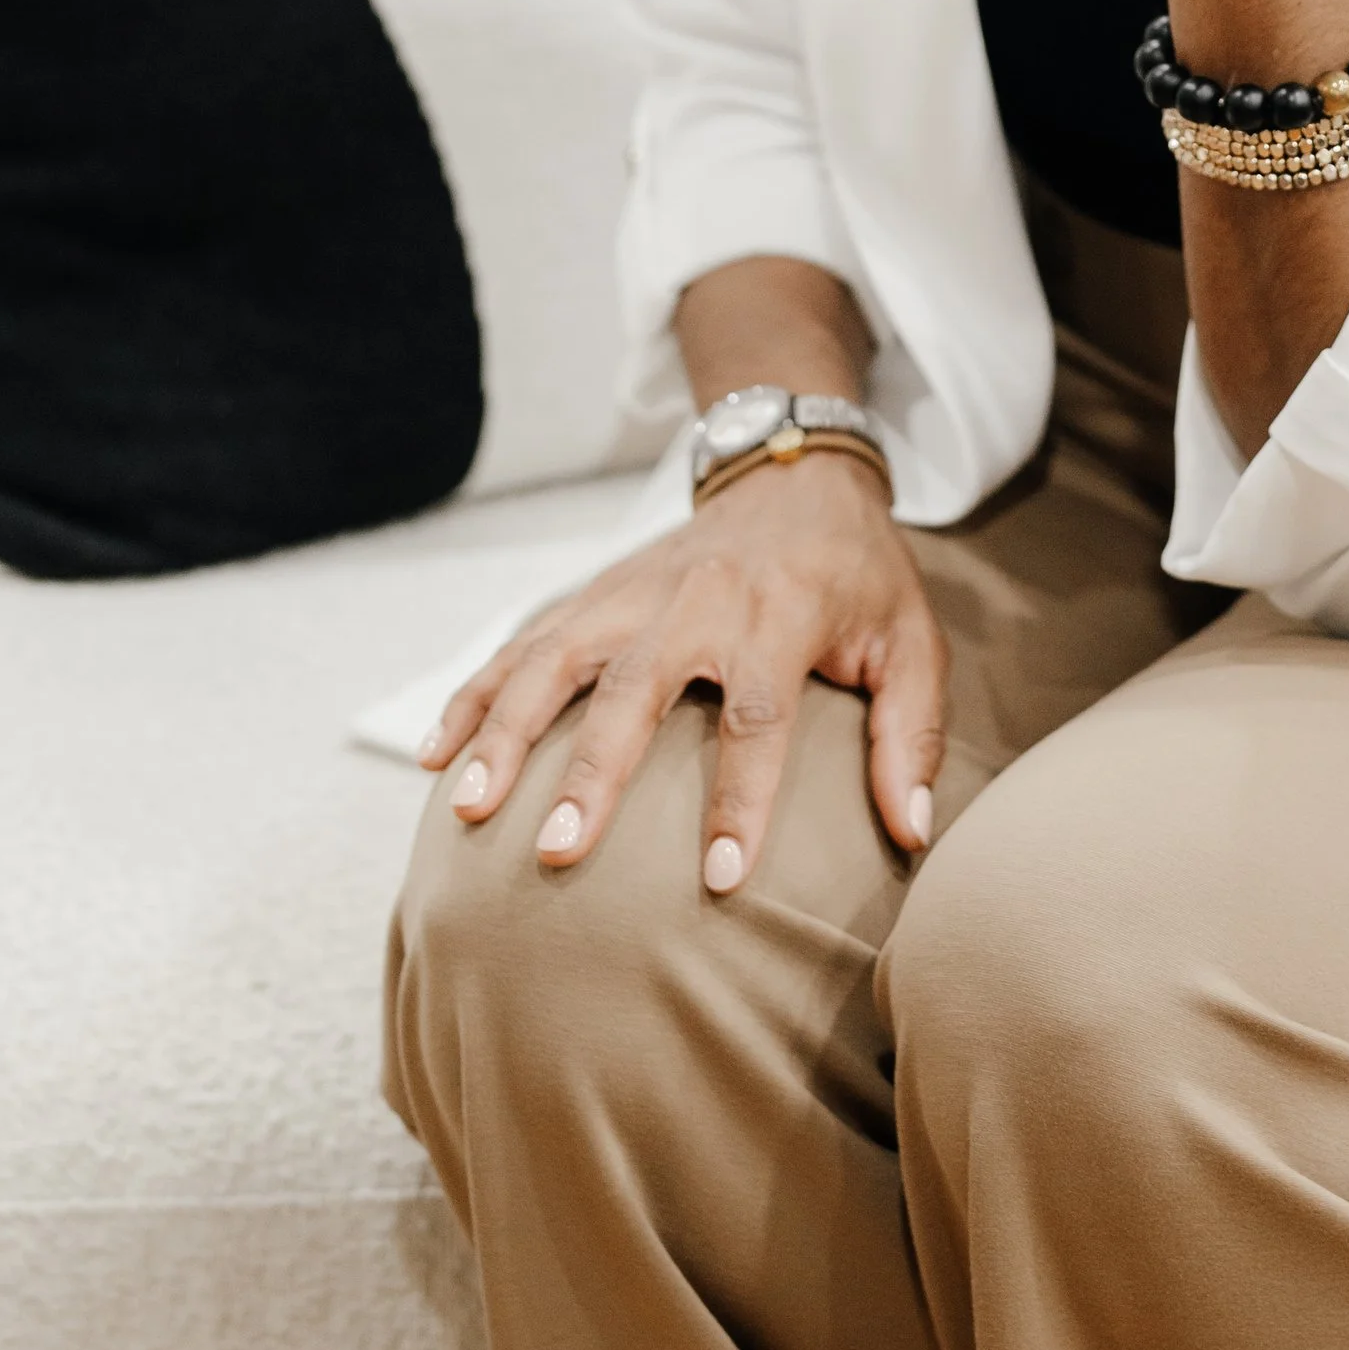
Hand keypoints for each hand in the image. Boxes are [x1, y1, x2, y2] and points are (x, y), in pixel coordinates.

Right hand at [418, 449, 946, 892]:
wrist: (795, 471)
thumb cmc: (859, 576)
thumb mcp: (912, 641)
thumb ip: (910, 734)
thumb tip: (911, 832)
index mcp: (777, 615)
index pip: (757, 715)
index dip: (741, 798)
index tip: (722, 878)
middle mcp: (695, 600)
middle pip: (634, 689)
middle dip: (592, 772)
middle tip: (557, 851)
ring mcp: (631, 592)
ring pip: (554, 660)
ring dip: (507, 731)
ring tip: (470, 807)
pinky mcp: (593, 592)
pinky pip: (522, 642)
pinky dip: (474, 693)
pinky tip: (436, 753)